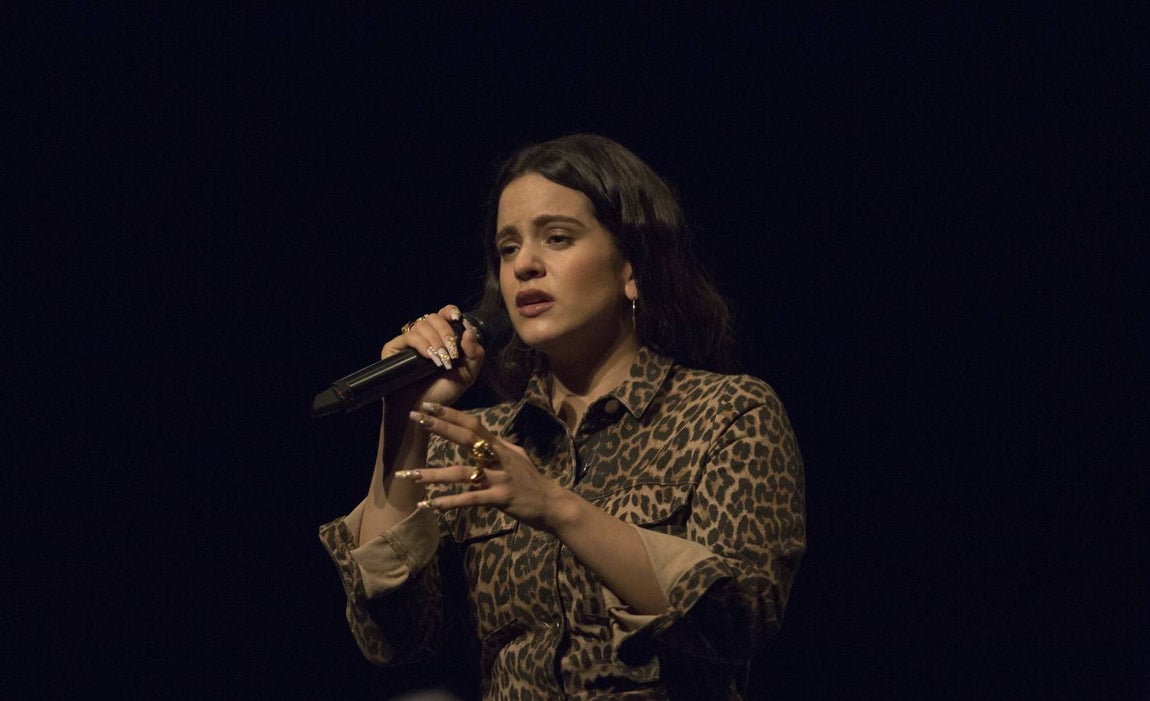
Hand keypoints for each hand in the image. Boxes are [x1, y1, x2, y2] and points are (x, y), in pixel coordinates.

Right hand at [381, 304, 486, 408]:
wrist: (422, 410)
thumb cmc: (443, 393)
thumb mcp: (467, 374)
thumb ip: (475, 352)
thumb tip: (468, 328)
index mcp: (441, 338)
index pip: (444, 313)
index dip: (451, 311)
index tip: (458, 319)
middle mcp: (424, 336)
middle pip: (434, 317)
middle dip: (446, 333)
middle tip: (452, 353)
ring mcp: (408, 342)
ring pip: (422, 325)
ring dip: (436, 342)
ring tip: (441, 361)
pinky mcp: (394, 348)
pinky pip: (409, 336)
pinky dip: (423, 345)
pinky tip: (430, 358)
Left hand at [395, 402, 573, 532]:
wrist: (553, 504)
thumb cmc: (532, 481)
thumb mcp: (517, 456)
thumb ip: (499, 445)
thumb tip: (485, 434)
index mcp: (500, 447)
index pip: (473, 424)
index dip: (451, 414)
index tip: (429, 406)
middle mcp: (498, 458)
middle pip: (467, 438)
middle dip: (440, 427)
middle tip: (416, 419)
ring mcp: (500, 478)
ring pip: (463, 473)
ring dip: (434, 475)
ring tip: (410, 475)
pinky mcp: (501, 498)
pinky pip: (472, 499)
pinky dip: (451, 502)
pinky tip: (432, 504)